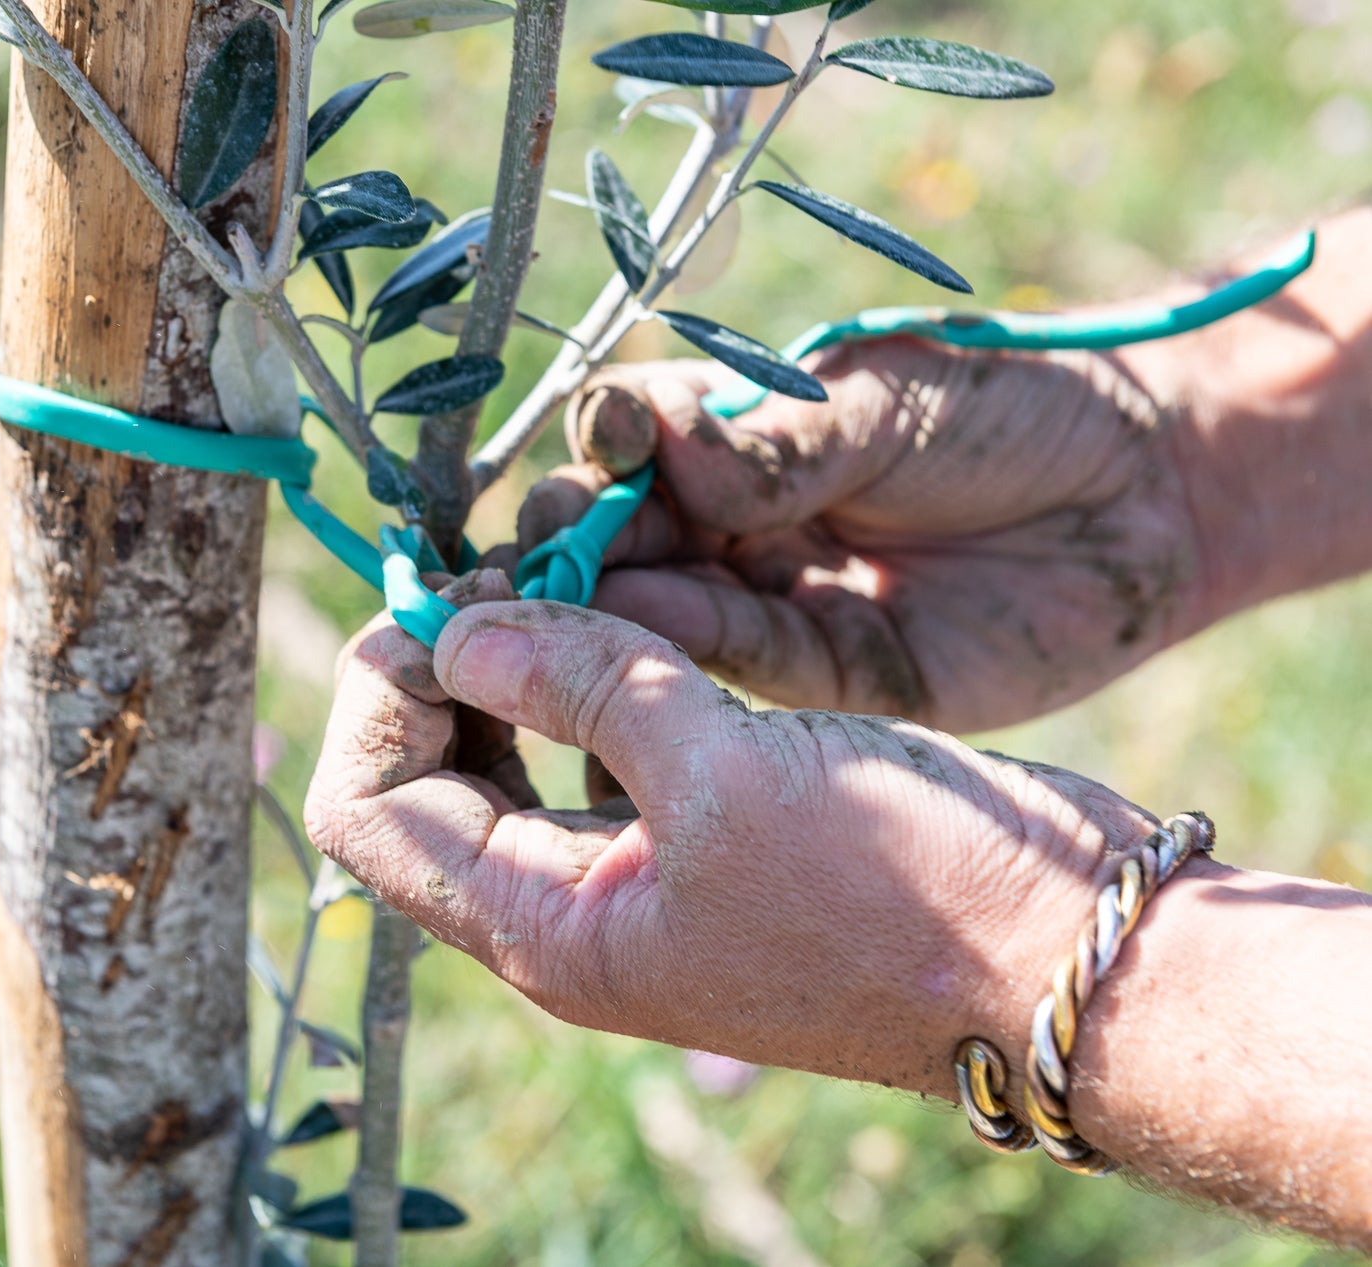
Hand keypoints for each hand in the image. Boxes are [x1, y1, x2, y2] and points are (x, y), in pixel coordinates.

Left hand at [305, 594, 1160, 1096]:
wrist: (1074, 957)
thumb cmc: (912, 889)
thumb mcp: (727, 770)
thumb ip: (583, 683)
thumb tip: (457, 628)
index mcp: (547, 924)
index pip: (369, 811)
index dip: (379, 694)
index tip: (442, 599)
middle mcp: (572, 908)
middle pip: (426, 777)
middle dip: (442, 664)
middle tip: (505, 567)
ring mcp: (640, 873)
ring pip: (514, 753)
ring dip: (519, 657)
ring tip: (567, 567)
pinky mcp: (709, 832)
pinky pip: (602, 746)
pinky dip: (597, 670)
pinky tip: (640, 605)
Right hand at [515, 342, 1205, 731]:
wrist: (1152, 495)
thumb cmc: (1016, 410)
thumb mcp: (887, 404)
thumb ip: (775, 443)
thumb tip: (656, 451)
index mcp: (738, 430)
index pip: (630, 437)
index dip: (602, 445)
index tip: (604, 446)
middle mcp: (735, 518)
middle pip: (620, 534)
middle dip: (572, 543)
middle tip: (540, 560)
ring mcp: (772, 598)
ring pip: (659, 608)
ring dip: (605, 610)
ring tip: (558, 611)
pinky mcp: (823, 676)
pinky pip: (736, 666)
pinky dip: (682, 655)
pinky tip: (640, 641)